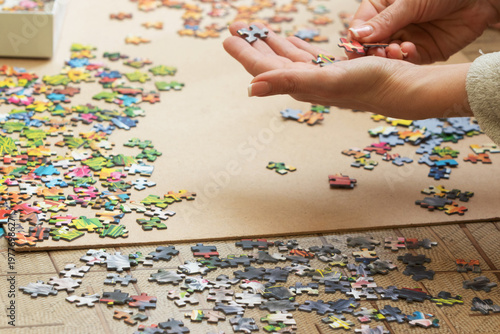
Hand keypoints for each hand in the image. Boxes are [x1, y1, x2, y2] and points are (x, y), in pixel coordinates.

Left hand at [223, 22, 472, 118]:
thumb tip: (251, 87)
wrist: (403, 89)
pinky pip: (308, 56)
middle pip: (271, 62)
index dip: (244, 53)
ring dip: (272, 43)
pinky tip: (292, 40)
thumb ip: (286, 82)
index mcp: (300, 84)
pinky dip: (296, 47)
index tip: (227, 37)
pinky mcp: (335, 70)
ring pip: (288, 57)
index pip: (263, 68)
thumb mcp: (325, 80)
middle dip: (253, 45)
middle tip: (236, 27)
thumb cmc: (368, 85)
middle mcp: (306, 83)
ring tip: (259, 30)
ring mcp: (320, 77)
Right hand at [348, 0, 499, 63]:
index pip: (359, 28)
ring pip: (388, 57)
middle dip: (372, 53)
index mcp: (380, 8)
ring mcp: (405, 39)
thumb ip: (384, 21)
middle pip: (371, 47)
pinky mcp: (421, 52)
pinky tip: (409, 50)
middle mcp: (390, 26)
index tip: (355, 50)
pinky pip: (407, 62)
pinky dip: (406, 59)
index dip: (355, 40)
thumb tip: (355, 35)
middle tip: (377, 54)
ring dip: (389, 57)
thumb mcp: (409, 2)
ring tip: (395, 51)